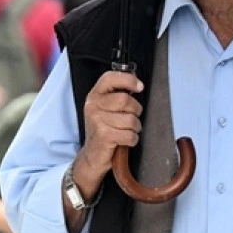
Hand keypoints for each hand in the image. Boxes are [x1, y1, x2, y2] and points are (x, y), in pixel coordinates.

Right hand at [74, 71, 143, 197]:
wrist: (93, 155)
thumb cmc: (104, 129)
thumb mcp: (106, 108)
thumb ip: (118, 95)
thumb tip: (137, 85)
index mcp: (95, 95)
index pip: (110, 78)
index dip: (128, 80)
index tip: (139, 87)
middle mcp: (93, 106)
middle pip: (125, 100)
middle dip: (136, 110)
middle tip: (133, 117)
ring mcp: (97, 121)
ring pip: (130, 119)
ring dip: (135, 127)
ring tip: (128, 130)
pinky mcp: (103, 136)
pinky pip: (129, 134)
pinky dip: (132, 139)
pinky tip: (126, 140)